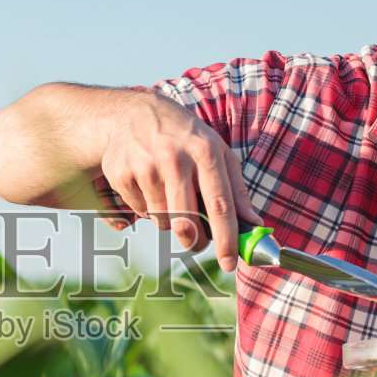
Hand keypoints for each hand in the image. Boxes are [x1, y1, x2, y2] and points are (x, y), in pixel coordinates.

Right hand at [97, 94, 262, 270]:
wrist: (132, 113)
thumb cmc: (183, 138)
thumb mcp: (216, 152)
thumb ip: (236, 190)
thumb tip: (254, 225)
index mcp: (205, 151)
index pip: (220, 205)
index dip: (227, 239)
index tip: (230, 263)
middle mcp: (175, 158)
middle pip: (187, 221)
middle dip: (194, 239)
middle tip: (196, 240)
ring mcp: (145, 166)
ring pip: (163, 221)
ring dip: (169, 220)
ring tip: (169, 196)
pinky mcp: (121, 174)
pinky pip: (140, 212)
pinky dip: (147, 209)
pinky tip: (148, 186)